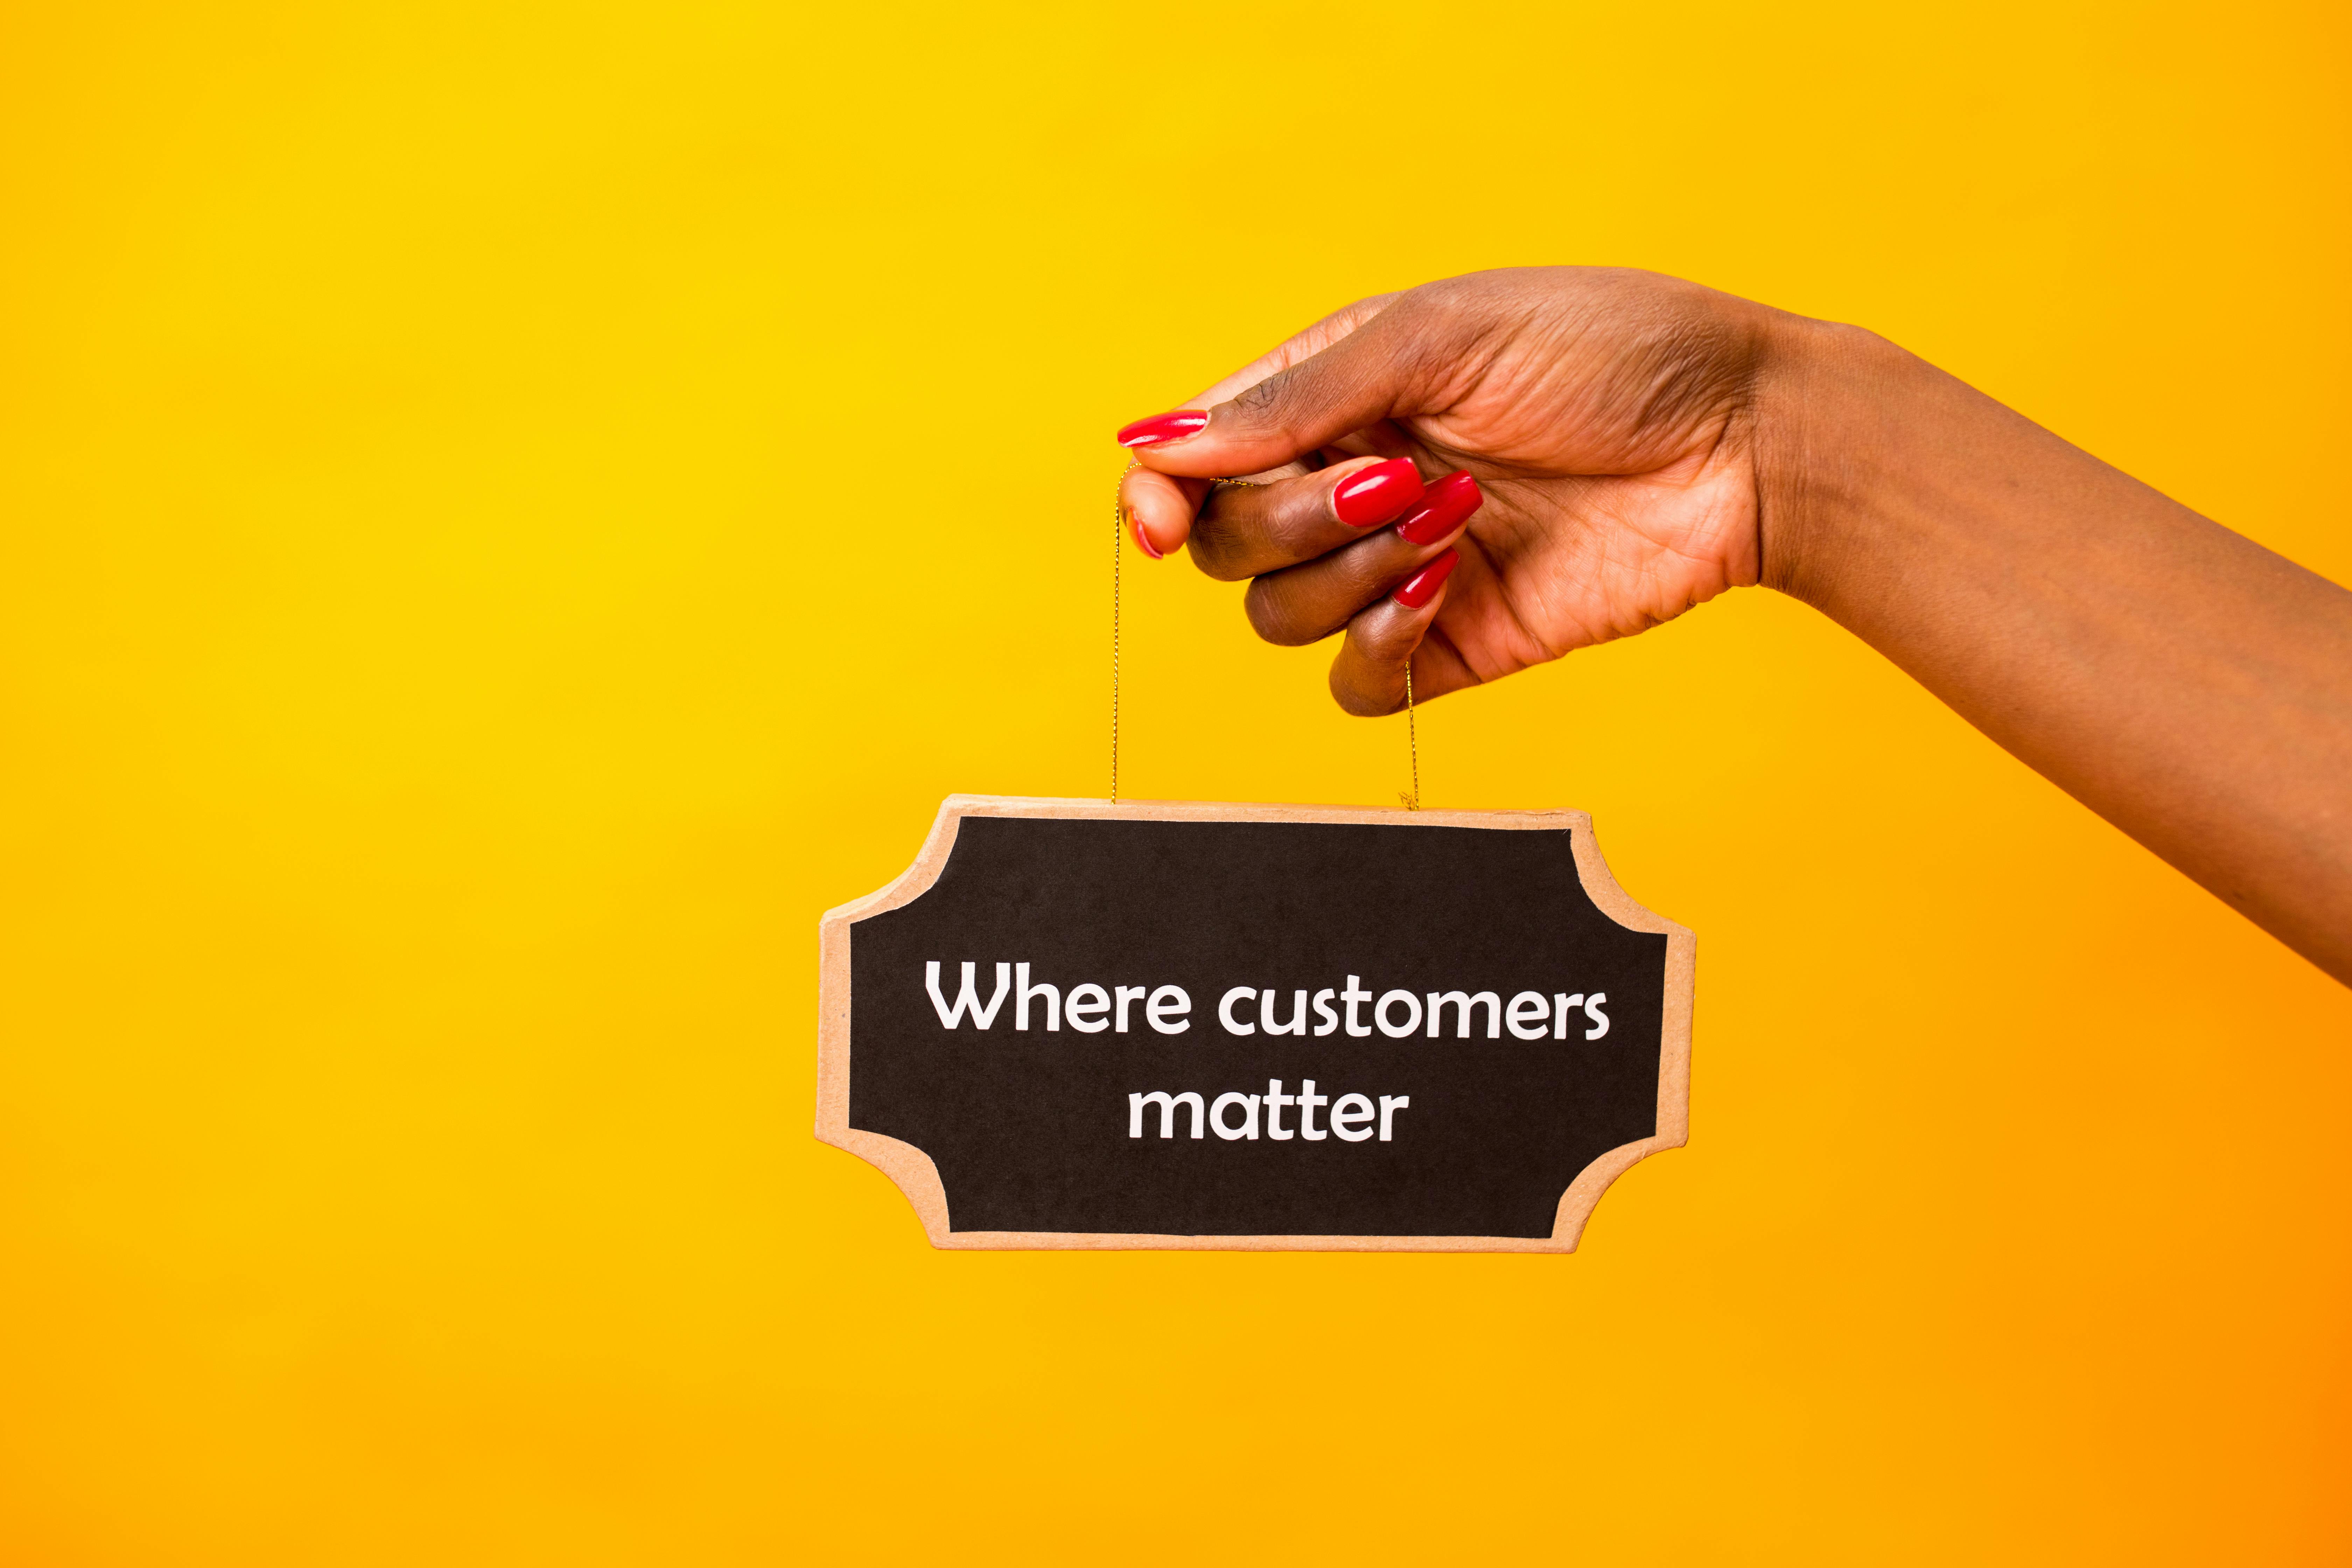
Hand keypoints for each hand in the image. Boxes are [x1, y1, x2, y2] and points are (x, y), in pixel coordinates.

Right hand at [1116, 267, 1790, 713]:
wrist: (1744, 440)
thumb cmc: (1608, 350)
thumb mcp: (1440, 336)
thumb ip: (1296, 398)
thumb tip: (1157, 448)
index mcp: (1332, 395)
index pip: (1196, 462)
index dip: (1158, 495)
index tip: (1156, 518)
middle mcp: (1350, 483)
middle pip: (1226, 545)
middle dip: (1290, 519)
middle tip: (1396, 478)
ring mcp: (1396, 568)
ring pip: (1280, 617)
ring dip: (1349, 573)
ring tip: (1452, 520)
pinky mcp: (1453, 645)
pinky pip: (1356, 687)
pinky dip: (1380, 649)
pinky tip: (1448, 590)